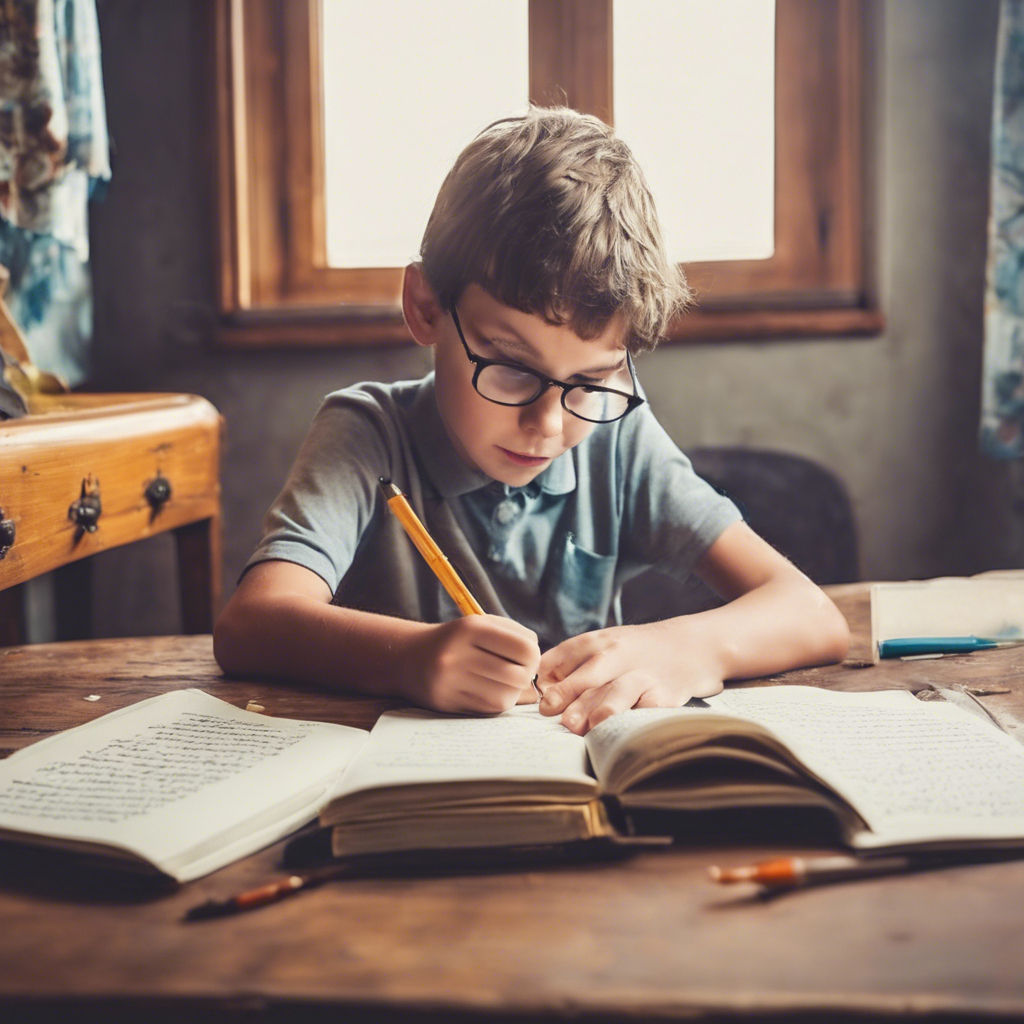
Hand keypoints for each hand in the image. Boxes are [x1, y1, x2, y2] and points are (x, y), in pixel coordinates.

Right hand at [402, 615, 540, 714]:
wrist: (408, 657)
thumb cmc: (456, 640)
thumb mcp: (481, 625)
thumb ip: (515, 637)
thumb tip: (541, 665)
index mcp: (471, 627)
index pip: (525, 648)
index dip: (534, 656)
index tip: (528, 658)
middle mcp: (458, 653)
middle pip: (517, 676)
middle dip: (526, 677)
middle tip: (519, 673)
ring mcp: (450, 680)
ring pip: (505, 697)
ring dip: (512, 693)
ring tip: (503, 683)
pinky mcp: (446, 701)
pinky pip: (487, 709)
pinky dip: (496, 702)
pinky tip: (488, 691)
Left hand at [536, 621, 724, 733]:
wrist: (693, 646)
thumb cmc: (637, 652)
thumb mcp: (606, 646)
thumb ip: (573, 665)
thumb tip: (541, 692)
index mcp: (599, 641)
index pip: (567, 654)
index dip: (549, 674)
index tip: (538, 695)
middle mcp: (620, 655)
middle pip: (591, 673)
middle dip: (570, 692)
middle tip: (550, 711)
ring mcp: (643, 675)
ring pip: (620, 691)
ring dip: (601, 708)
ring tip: (585, 726)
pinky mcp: (666, 695)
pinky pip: (648, 710)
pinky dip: (634, 720)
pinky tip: (621, 732)